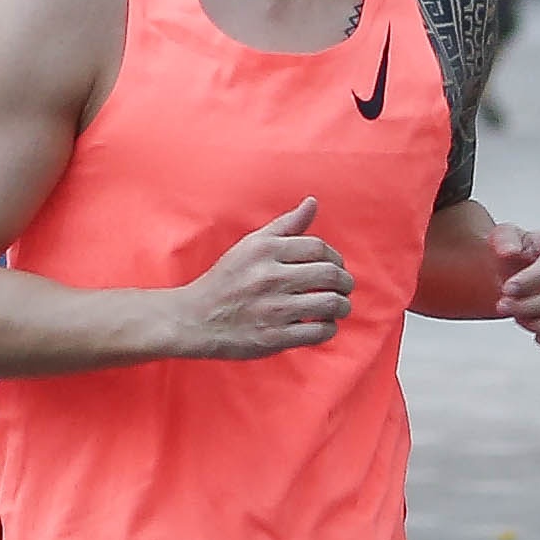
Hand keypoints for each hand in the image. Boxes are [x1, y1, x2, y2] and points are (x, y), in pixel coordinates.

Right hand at [173, 199, 351, 359]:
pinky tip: (323, 325)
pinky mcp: (274, 336)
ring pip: (330, 303)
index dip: (334, 257)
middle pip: (329, 274)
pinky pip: (319, 331)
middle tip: (344, 287)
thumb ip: (285, 225)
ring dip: (342, 306)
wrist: (194, 319)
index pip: (318, 247)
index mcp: (264, 250)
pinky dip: (328, 328)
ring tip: (339, 306)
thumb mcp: (251, 245)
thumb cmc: (226, 280)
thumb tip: (312, 203)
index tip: (334, 266)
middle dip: (345, 282)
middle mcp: (269, 277)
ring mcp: (273, 308)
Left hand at [493, 223, 539, 353]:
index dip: (530, 281)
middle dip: (529, 306)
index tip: (506, 290)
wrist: (517, 273)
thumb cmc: (512, 254)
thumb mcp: (503, 238)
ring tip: (519, 319)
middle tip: (503, 306)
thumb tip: (508, 252)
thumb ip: (504, 240)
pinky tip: (537, 337)